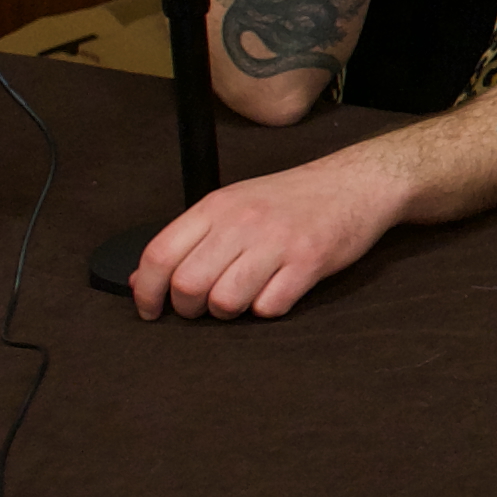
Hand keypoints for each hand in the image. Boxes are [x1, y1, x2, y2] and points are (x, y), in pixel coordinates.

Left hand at [131, 146, 404, 318]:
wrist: (354, 184)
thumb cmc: (290, 199)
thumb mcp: (233, 205)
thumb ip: (190, 240)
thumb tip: (142, 279)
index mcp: (217, 206)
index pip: (159, 254)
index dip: (146, 292)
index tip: (151, 310)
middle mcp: (242, 222)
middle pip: (188, 284)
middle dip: (188, 309)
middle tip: (201, 308)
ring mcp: (277, 242)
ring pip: (225, 301)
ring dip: (227, 312)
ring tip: (240, 300)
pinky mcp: (309, 261)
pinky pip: (270, 306)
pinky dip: (266, 309)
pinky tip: (275, 292)